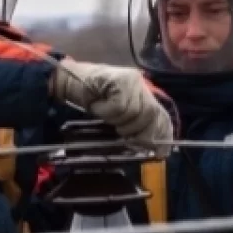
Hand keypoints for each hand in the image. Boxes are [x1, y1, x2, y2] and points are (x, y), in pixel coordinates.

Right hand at [50, 58, 173, 155]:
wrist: (69, 81)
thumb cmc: (92, 100)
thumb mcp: (117, 116)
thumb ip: (134, 125)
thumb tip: (148, 145)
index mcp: (144, 94)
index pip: (162, 115)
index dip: (163, 134)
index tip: (159, 152)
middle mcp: (142, 85)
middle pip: (151, 114)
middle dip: (137, 130)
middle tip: (121, 132)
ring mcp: (132, 81)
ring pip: (135, 112)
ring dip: (117, 120)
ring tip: (105, 113)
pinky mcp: (121, 80)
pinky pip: (120, 107)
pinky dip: (107, 112)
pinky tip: (98, 105)